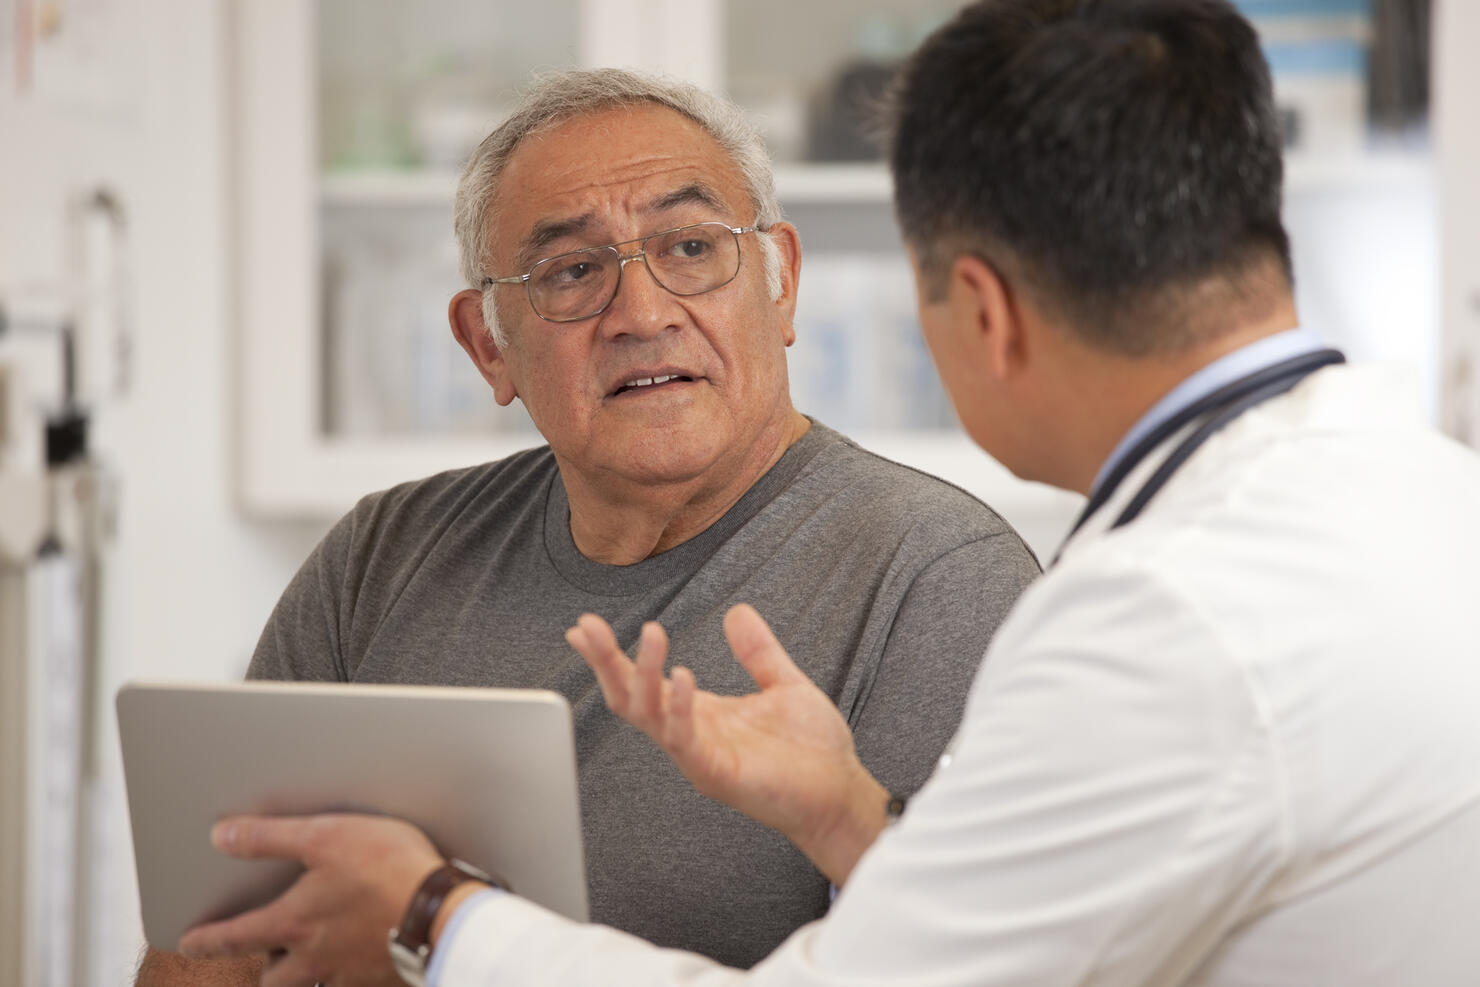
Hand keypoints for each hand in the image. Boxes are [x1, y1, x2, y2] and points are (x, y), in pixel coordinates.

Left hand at [177, 814, 443, 986]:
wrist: (442, 913)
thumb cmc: (388, 870)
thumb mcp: (326, 836)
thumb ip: (271, 838)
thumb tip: (222, 836)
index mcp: (294, 923)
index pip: (234, 937)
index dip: (207, 940)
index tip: (191, 943)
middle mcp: (314, 956)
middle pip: (272, 978)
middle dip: (263, 968)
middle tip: (262, 956)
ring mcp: (348, 972)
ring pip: (311, 984)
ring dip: (302, 975)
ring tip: (309, 960)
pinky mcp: (379, 977)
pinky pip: (352, 983)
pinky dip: (347, 974)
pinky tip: (359, 958)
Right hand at [568, 604, 889, 884]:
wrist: (841, 794)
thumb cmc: (812, 750)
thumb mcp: (783, 685)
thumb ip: (758, 651)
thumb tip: (737, 611)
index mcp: (700, 712)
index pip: (643, 681)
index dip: (612, 655)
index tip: (586, 626)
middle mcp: (691, 734)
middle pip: (629, 698)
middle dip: (605, 663)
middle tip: (587, 627)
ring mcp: (700, 756)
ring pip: (650, 716)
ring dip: (644, 674)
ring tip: (651, 633)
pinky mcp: (718, 774)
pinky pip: (685, 742)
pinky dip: (680, 708)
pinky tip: (683, 676)